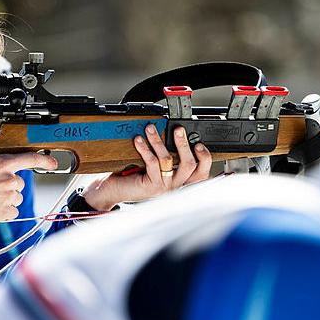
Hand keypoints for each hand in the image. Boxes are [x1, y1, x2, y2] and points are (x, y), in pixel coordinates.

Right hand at [0, 125, 57, 230]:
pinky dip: (4, 209)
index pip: (30, 159)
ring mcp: (9, 198)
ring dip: (6, 196)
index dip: (45, 160)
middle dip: (7, 182)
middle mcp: (9, 181)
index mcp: (2, 165)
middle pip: (19, 181)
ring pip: (16, 196)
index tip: (53, 162)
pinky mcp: (6, 213)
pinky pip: (12, 210)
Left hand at [82, 124, 211, 210]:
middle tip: (178, 130)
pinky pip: (152, 163)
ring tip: (150, 129)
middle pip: (190, 165)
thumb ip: (169, 156)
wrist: (115, 190)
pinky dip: (145, 148)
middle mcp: (176, 186)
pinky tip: (139, 140)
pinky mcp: (152, 186)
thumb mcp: (156, 165)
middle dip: (183, 144)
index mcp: (181, 181)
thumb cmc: (134, 176)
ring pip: (169, 160)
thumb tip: (174, 134)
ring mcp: (164, 187)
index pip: (201, 172)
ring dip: (158, 141)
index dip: (205, 159)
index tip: (198, 144)